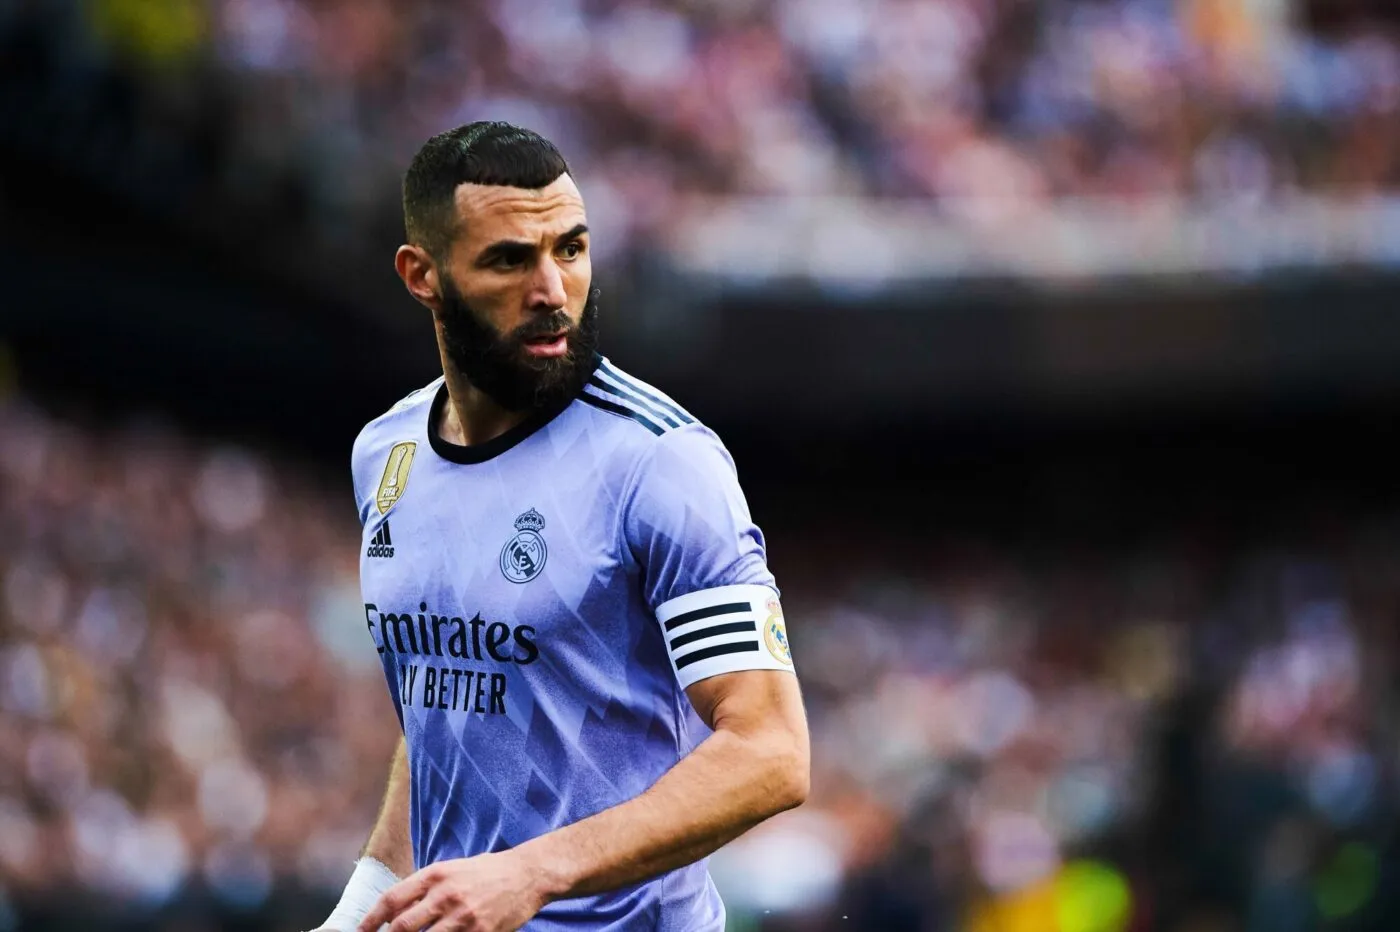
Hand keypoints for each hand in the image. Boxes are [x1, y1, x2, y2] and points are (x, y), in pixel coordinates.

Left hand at [356, 851, 548, 931]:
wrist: (528, 874)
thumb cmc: (487, 872)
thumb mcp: (452, 870)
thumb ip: (425, 888)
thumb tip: (395, 911)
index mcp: (436, 874)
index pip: (392, 899)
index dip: (371, 920)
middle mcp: (446, 894)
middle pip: (402, 926)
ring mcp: (463, 916)